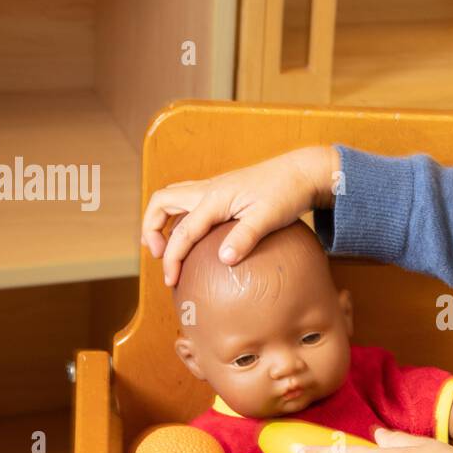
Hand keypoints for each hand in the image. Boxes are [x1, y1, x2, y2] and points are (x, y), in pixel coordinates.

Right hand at [141, 145, 340, 285]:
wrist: (301, 172)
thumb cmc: (286, 193)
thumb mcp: (268, 217)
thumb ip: (245, 237)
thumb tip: (225, 259)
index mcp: (215, 198)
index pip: (183, 231)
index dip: (172, 258)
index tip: (172, 281)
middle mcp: (207, 189)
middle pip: (161, 202)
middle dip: (151, 228)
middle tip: (159, 255)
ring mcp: (213, 187)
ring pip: (172, 197)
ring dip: (161, 219)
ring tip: (166, 246)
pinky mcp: (221, 190)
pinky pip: (188, 201)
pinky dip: (180, 216)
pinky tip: (193, 236)